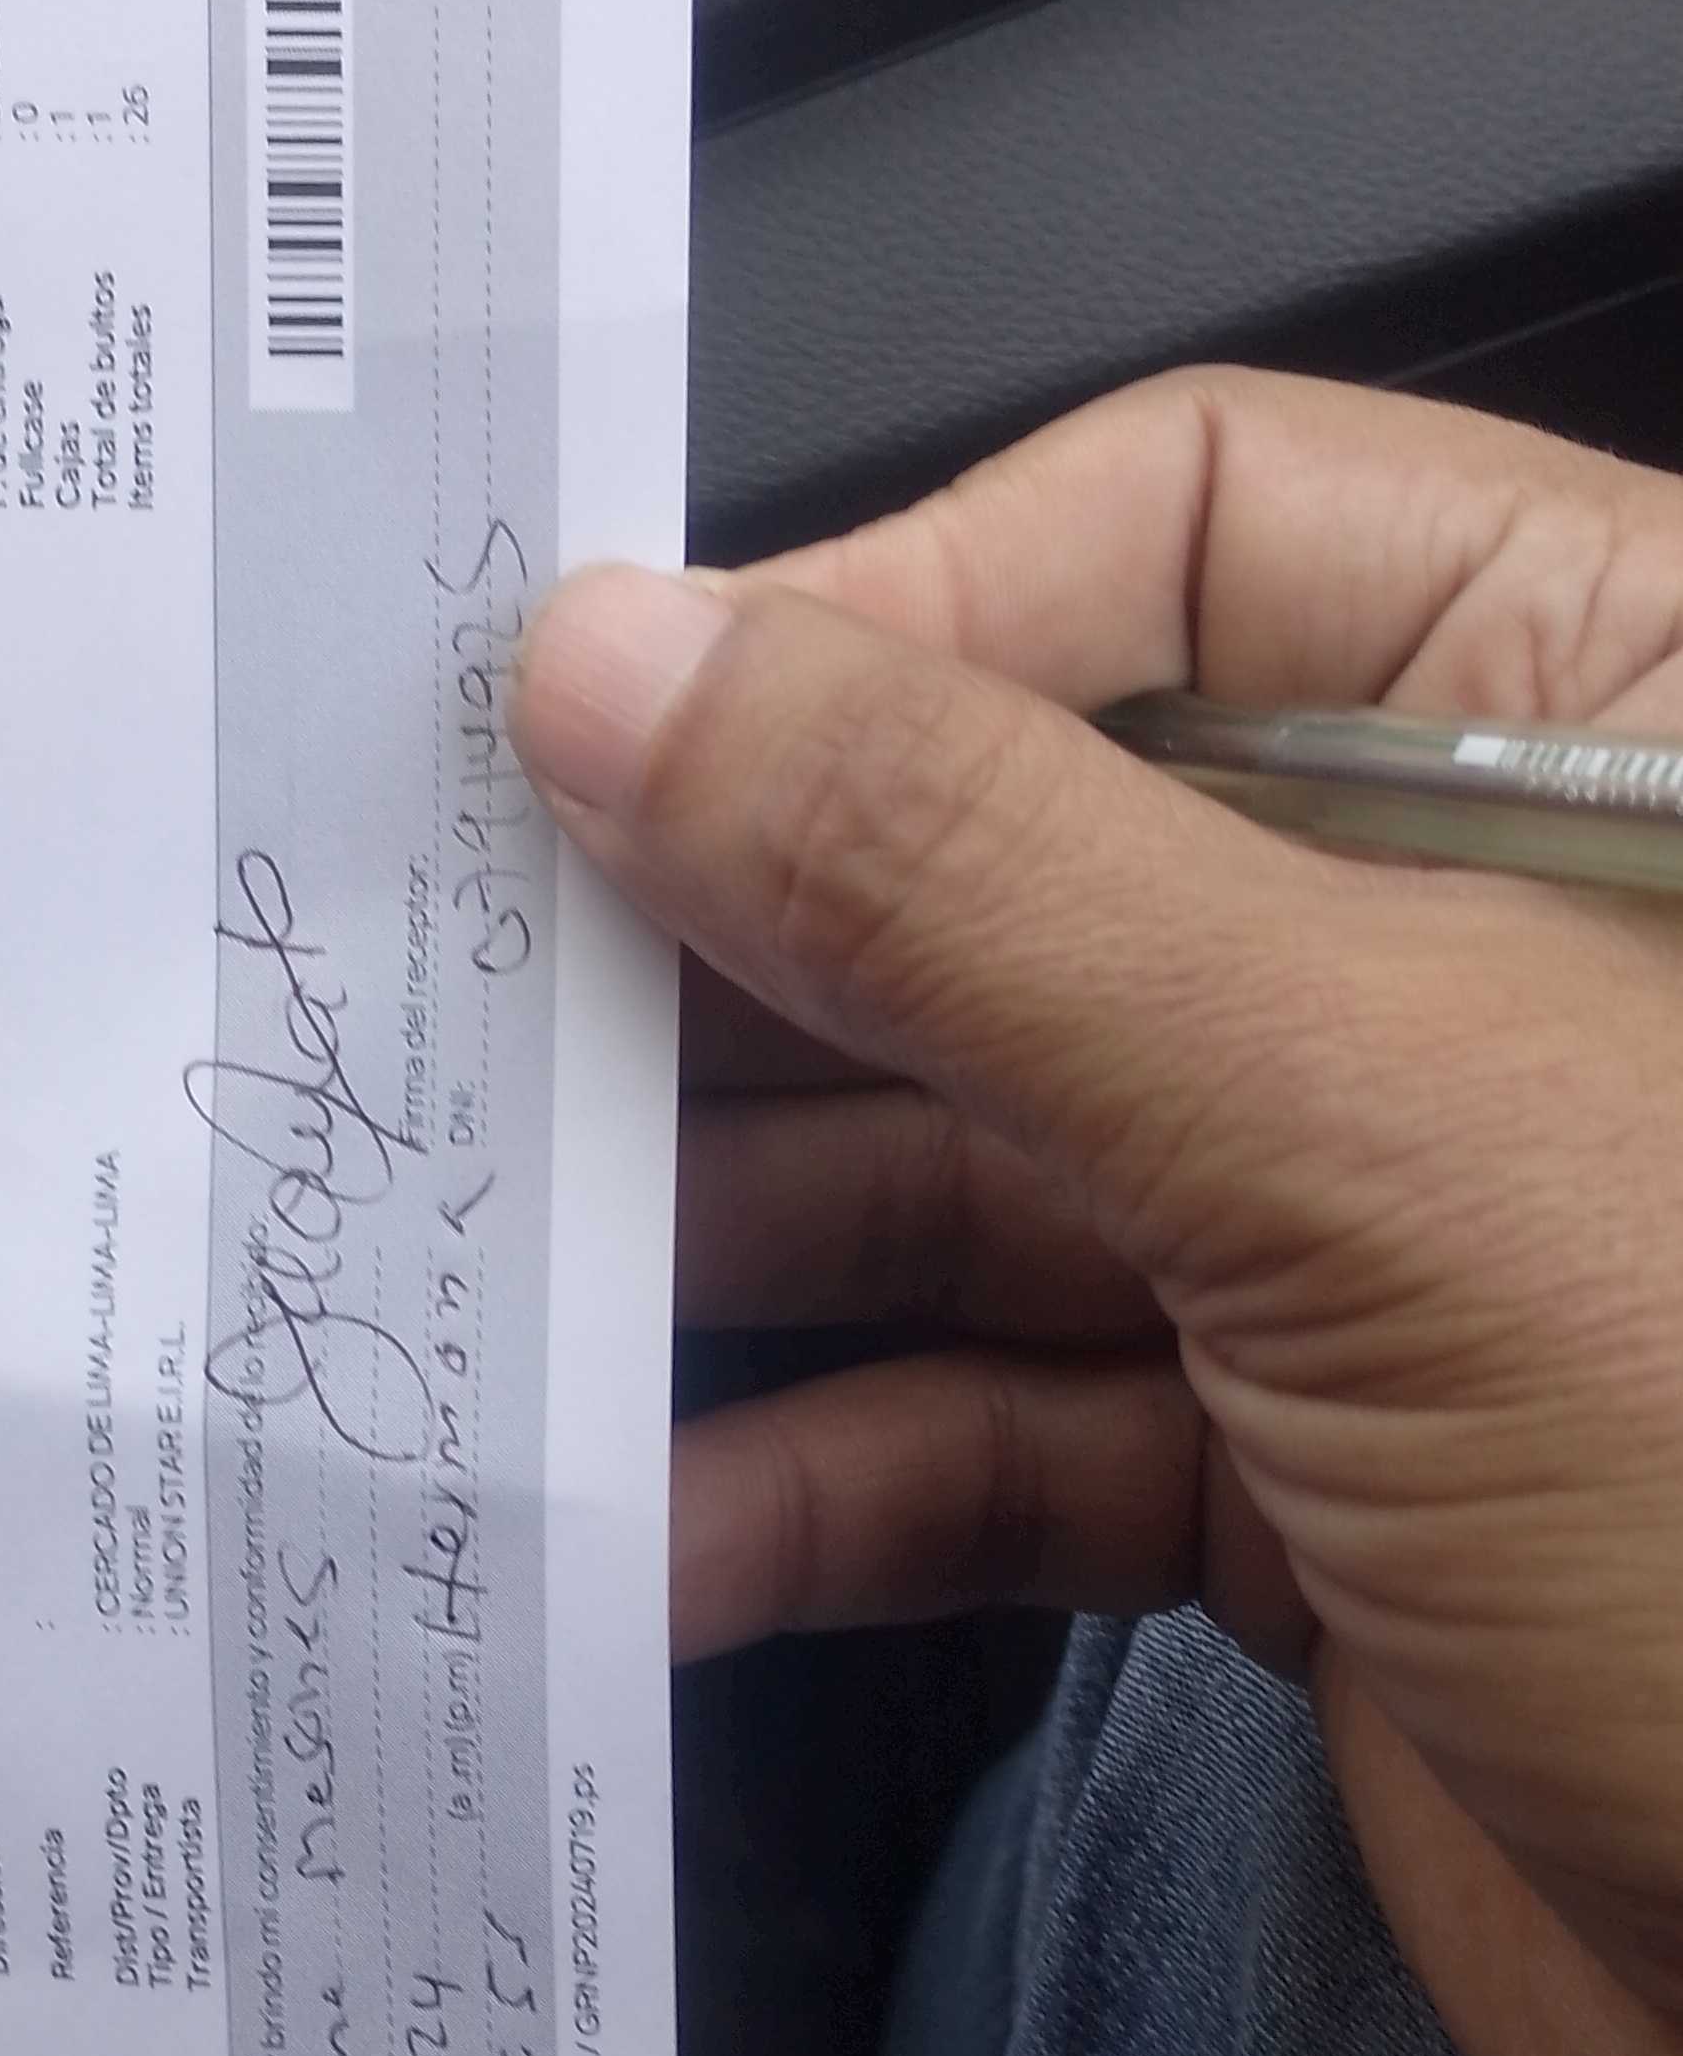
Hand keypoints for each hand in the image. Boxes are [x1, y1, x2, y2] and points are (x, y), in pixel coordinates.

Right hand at [510, 370, 1682, 2055]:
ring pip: (991, 1152)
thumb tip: (628, 662)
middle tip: (485, 1014)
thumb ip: (973, 877)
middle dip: (754, 953)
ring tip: (522, 1275)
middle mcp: (1491, 953)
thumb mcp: (1373, 1128)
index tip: (616, 737)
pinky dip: (839, 1475)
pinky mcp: (1323, 1484)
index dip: (894, 618)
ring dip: (748, 1230)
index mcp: (1611, 728)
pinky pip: (1019, 1425)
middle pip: (1037, 850)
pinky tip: (668, 1523)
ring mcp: (1402, 1232)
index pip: (1192, 532)